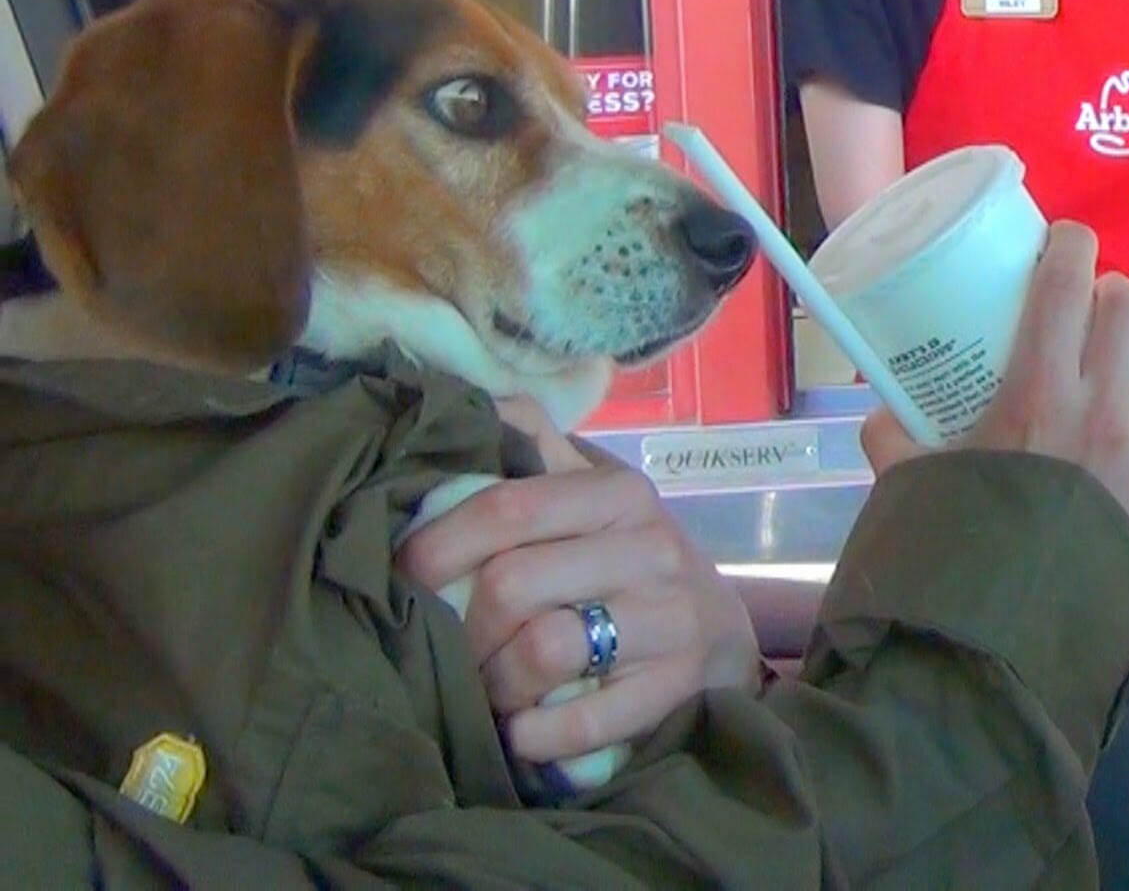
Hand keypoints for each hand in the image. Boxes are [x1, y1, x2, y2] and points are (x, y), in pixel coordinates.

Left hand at [394, 445, 766, 765]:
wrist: (720, 630)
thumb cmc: (629, 560)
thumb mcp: (594, 495)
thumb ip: (535, 447)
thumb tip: (470, 400)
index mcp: (619, 494)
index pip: (507, 508)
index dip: (438, 544)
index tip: (403, 575)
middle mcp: (652, 546)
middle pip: (513, 586)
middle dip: (461, 629)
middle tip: (449, 648)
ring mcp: (672, 618)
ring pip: (545, 650)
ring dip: (496, 683)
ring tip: (490, 688)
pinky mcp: (681, 684)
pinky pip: (586, 720)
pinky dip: (538, 734)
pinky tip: (523, 730)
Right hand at [860, 221, 1128, 558]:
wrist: (1005, 643)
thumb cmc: (952, 558)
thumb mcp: (908, 487)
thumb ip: (895, 440)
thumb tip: (884, 417)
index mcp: (1036, 393)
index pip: (1066, 286)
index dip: (1070, 248)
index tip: (1064, 241)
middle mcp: (1102, 409)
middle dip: (1111, 297)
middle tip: (1091, 311)